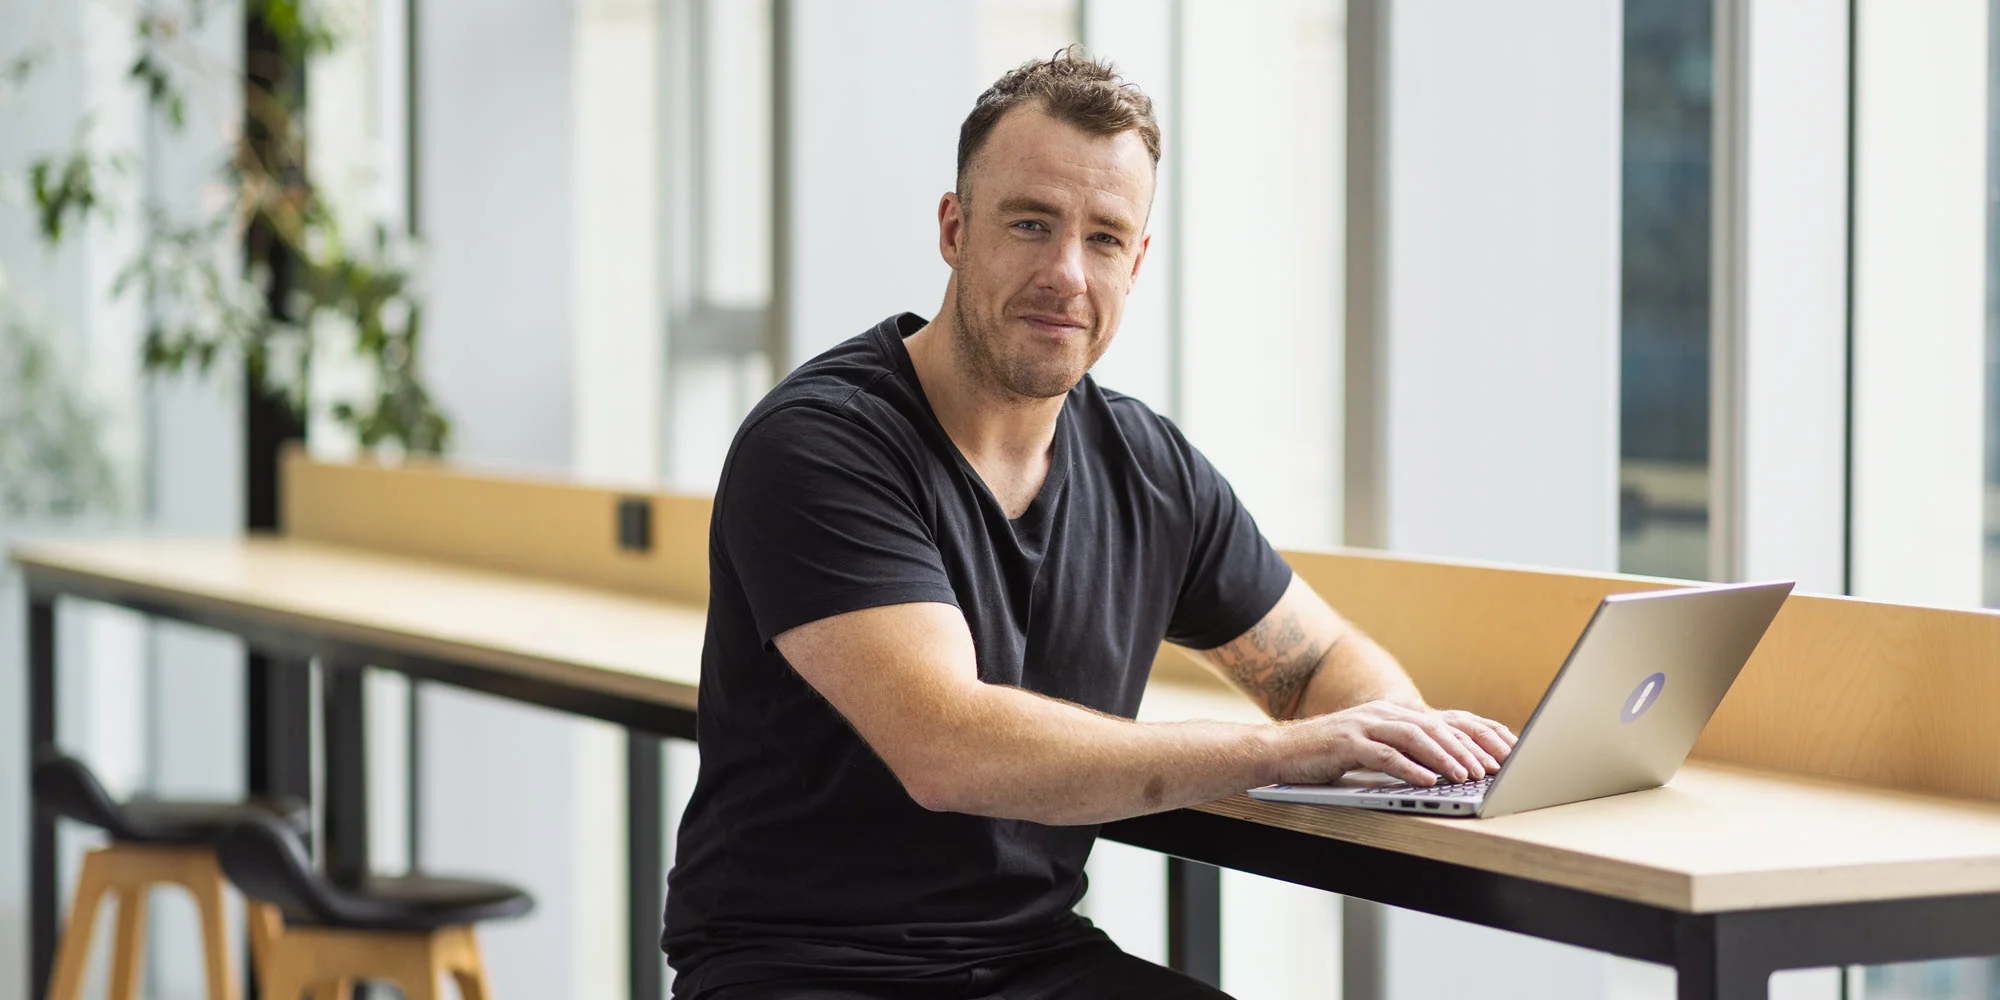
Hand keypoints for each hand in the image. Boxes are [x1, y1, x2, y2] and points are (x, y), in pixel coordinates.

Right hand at [1268, 700, 1518, 786]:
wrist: (1281, 751)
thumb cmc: (1330, 756)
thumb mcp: (1374, 748)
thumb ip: (1406, 751)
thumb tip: (1448, 769)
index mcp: (1396, 713)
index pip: (1448, 720)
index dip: (1480, 733)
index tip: (1508, 752)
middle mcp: (1384, 713)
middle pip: (1437, 726)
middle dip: (1469, 748)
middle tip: (1494, 769)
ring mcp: (1364, 725)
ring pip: (1414, 737)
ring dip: (1444, 757)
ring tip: (1466, 776)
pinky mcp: (1346, 743)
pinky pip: (1383, 755)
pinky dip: (1408, 768)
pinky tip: (1427, 781)